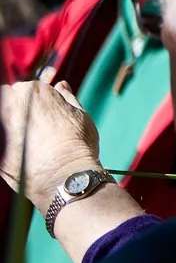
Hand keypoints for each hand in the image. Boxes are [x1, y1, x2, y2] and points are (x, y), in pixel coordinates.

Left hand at [0, 70, 106, 204]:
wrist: (65, 177)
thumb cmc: (76, 146)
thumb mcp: (80, 115)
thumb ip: (67, 98)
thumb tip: (61, 86)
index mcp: (34, 91)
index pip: (27, 90)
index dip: (36, 104)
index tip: (44, 116)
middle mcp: (12, 103)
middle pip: (9, 100)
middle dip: (19, 111)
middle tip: (34, 130)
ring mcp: (0, 124)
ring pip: (3, 119)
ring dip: (12, 126)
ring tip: (28, 143)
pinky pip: (1, 139)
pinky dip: (7, 144)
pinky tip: (19, 154)